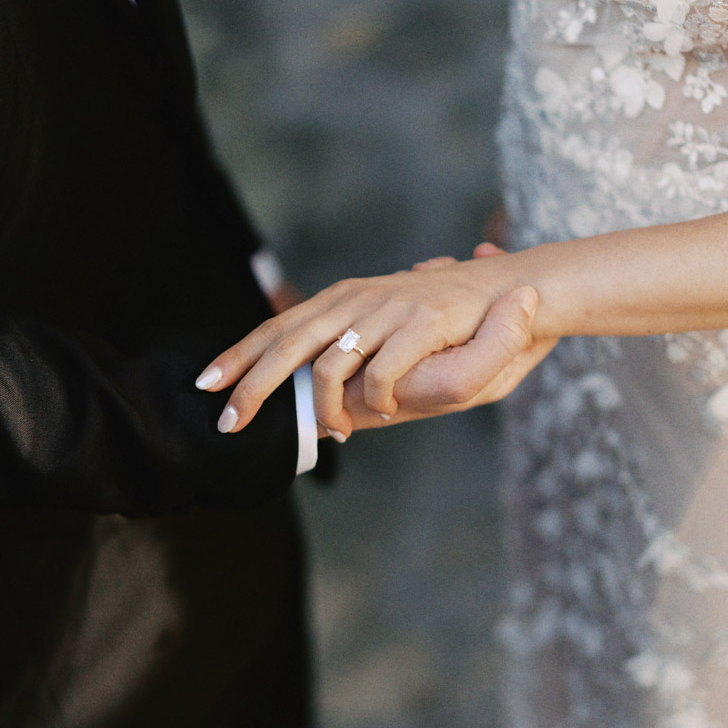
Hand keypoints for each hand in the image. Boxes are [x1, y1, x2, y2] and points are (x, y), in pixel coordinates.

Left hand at [197, 243, 549, 437]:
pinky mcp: (423, 325)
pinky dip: (372, 401)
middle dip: (251, 384)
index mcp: (345, 300)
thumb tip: (319, 392)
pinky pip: (381, 374)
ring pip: (328, 363)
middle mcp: (358, 300)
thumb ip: (355, 354)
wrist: (519, 294)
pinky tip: (374, 416)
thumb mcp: (392, 335)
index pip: (280, 326)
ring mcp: (389, 310)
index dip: (241, 354)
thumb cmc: (452, 325)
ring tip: (328, 433)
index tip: (208, 381)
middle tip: (228, 420)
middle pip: (288, 342)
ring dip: (319, 407)